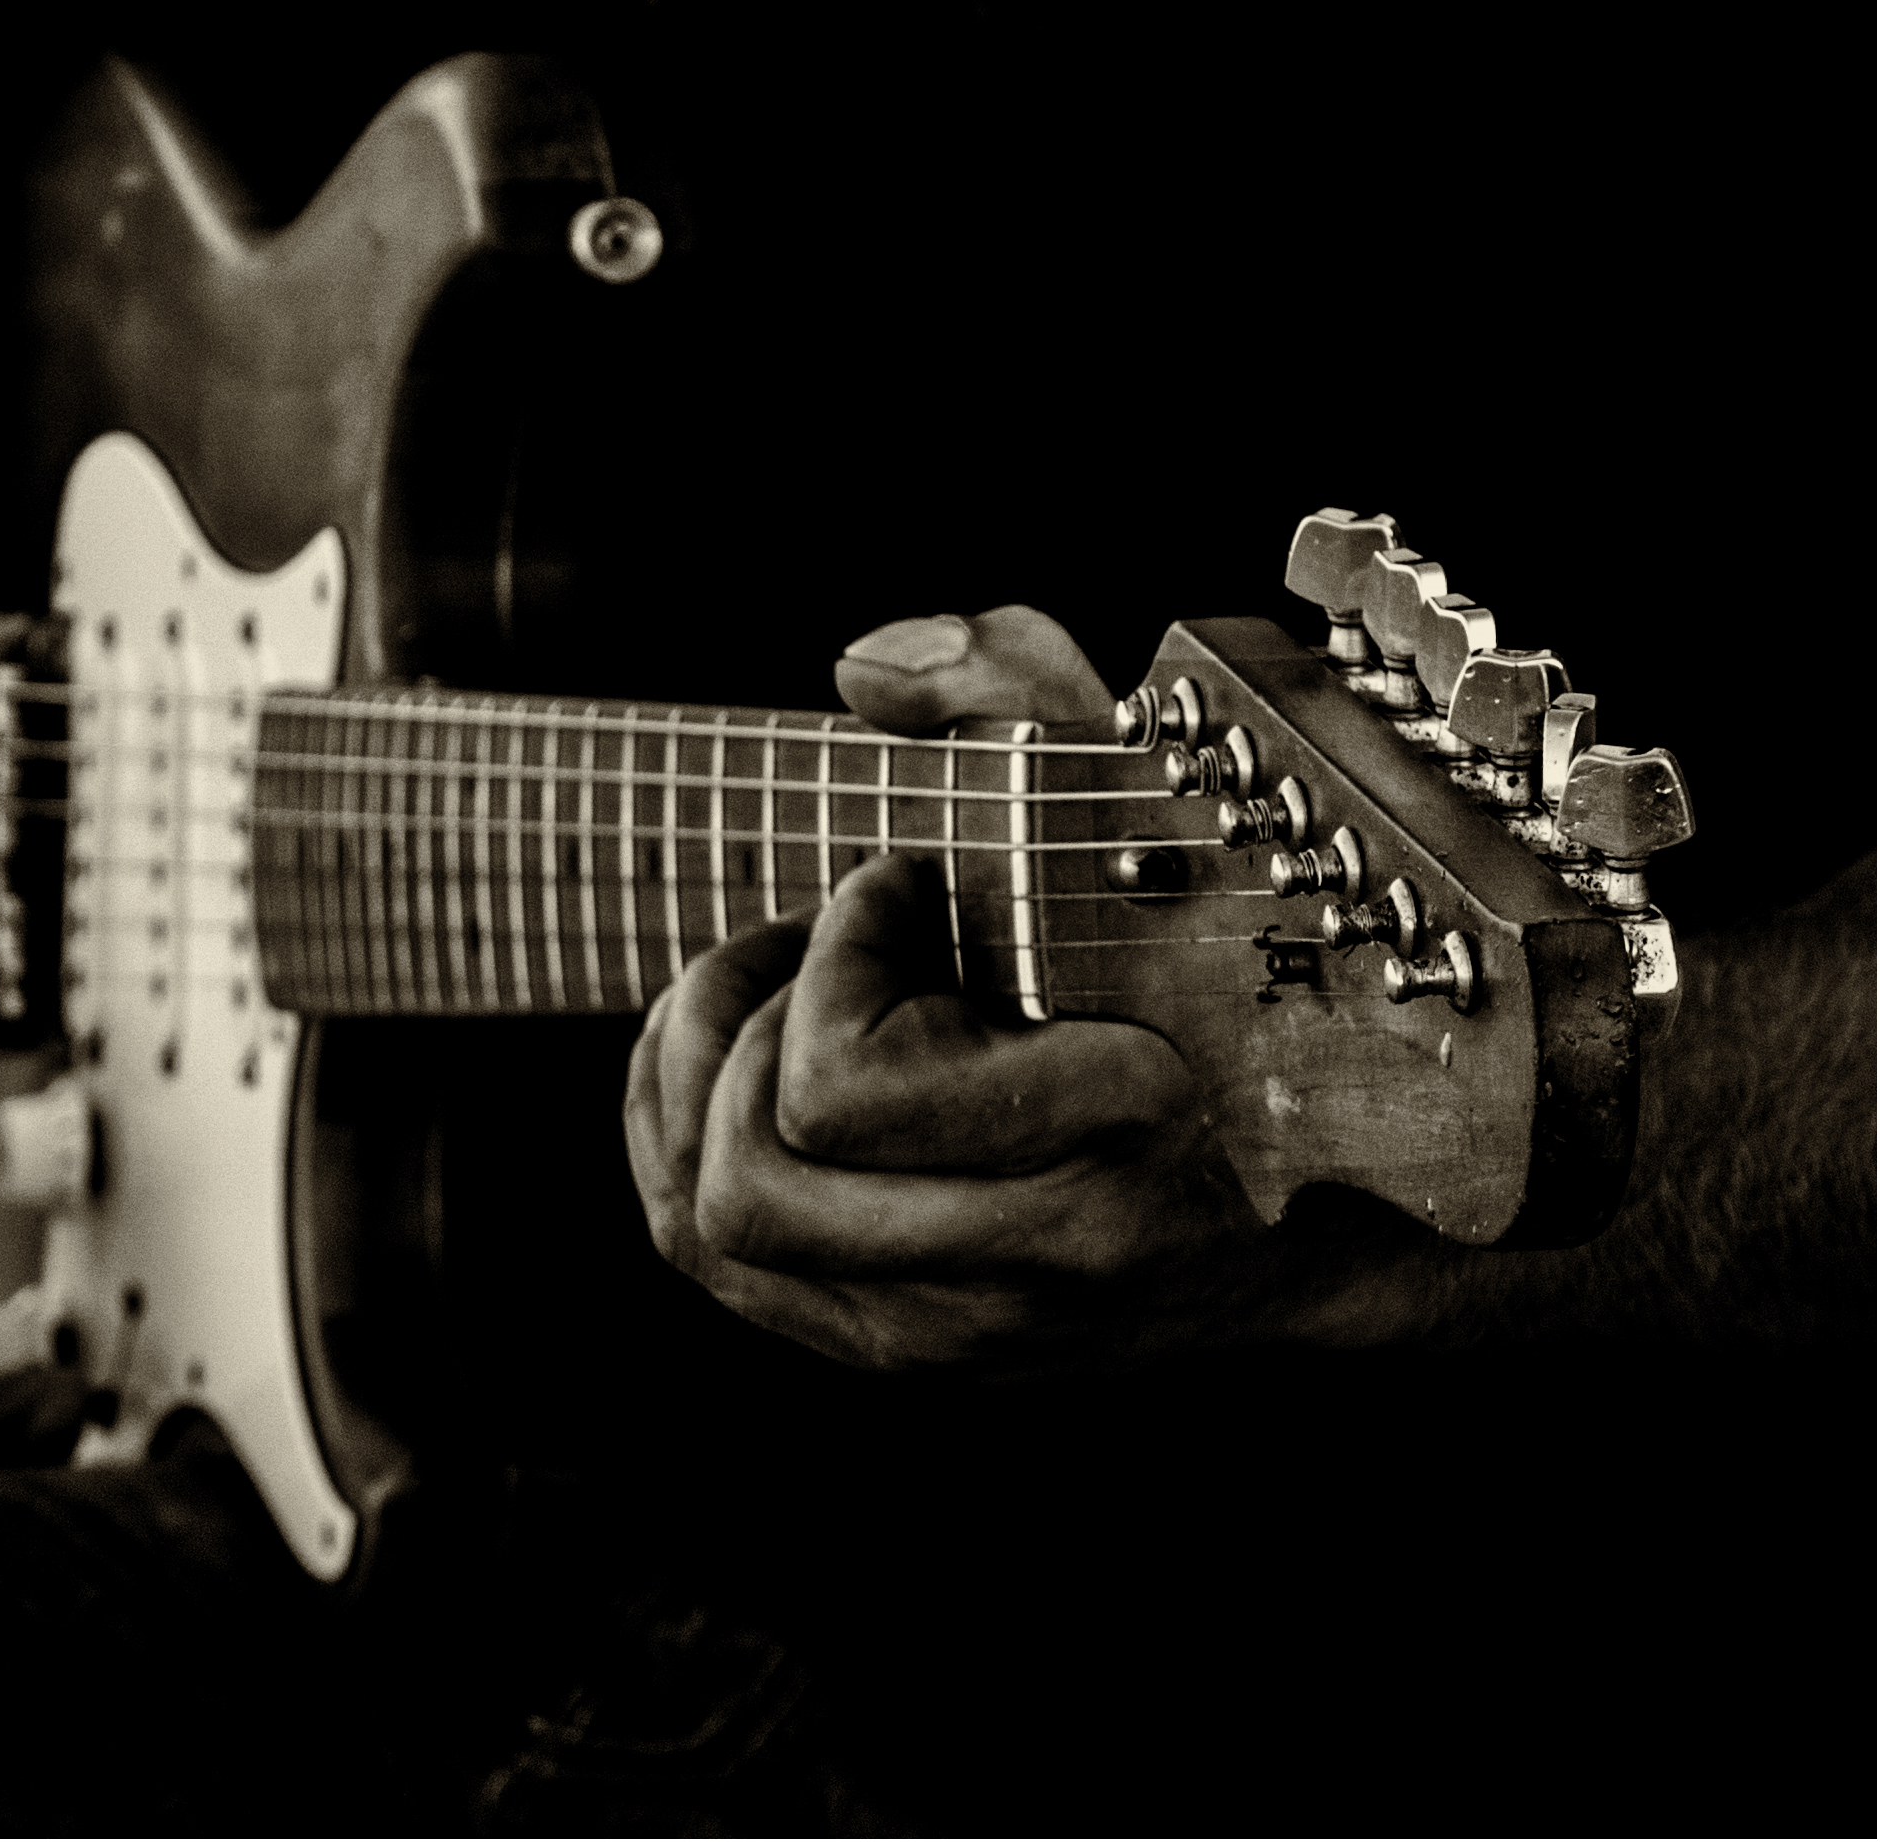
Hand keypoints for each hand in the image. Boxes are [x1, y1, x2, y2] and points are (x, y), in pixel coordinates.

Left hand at [623, 606, 1335, 1370]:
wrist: (1337, 1195)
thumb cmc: (1227, 958)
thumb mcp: (1148, 785)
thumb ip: (1016, 683)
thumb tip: (865, 670)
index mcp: (1108, 1135)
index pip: (840, 1095)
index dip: (832, 959)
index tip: (901, 880)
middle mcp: (1024, 1267)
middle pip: (746, 1182)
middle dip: (741, 1027)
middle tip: (811, 943)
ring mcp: (959, 1332)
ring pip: (708, 1226)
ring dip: (700, 1081)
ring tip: (776, 992)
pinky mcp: (908, 1349)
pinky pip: (711, 1260)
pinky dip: (682, 1138)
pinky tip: (745, 1054)